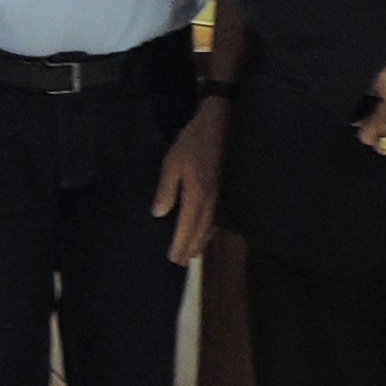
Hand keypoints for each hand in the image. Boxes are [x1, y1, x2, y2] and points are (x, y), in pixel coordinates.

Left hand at [152, 98, 227, 264]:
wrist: (221, 123)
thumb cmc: (193, 141)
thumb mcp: (172, 162)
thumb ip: (166, 189)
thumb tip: (159, 214)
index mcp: (197, 195)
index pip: (187, 227)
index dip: (180, 244)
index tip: (173, 259)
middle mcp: (212, 200)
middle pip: (201, 231)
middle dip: (191, 247)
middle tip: (182, 263)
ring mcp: (222, 196)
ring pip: (211, 226)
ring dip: (202, 241)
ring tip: (194, 253)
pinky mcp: (226, 189)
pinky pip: (218, 217)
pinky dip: (211, 229)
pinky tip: (208, 231)